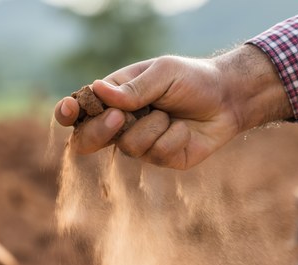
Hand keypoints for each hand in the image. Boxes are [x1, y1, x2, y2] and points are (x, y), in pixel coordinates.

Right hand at [54, 45, 292, 169]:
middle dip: (100, 131)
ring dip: (153, 128)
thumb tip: (98, 91)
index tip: (68, 110)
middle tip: (120, 118)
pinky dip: (174, 137)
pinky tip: (184, 129)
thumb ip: (134, 88)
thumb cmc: (193, 79)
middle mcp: (122, 123)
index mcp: (116, 97)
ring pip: (128, 147)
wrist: (229, 99)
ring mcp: (140, 143)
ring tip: (171, 115)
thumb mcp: (163, 73)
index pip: (81, 109)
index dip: (68, 112)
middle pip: (88, 139)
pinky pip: (157, 154)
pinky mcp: (161, 159)